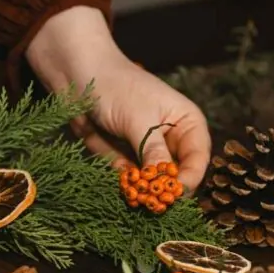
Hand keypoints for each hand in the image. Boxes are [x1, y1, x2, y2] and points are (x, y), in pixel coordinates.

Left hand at [25, 6, 210, 193]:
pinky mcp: (125, 158)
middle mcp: (172, 141)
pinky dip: (121, 181)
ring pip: (151, 183)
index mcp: (188, 124)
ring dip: (138, 186)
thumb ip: (154, 153)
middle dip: (161, 188)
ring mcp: (147, 151)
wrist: (76, 74)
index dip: (187, 180)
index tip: (171, 194)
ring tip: (125, 176)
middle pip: (177, 177)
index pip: (197, 161)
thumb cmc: (115, 86)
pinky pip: (128, 180)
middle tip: (148, 198)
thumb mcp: (139, 120)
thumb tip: (166, 185)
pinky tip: (112, 167)